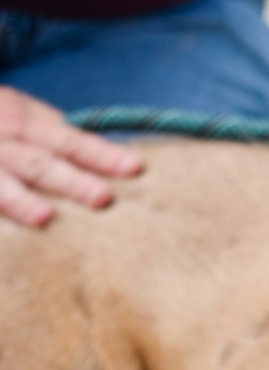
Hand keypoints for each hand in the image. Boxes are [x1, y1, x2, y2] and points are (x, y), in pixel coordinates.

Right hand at [0, 87, 142, 226]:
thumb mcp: (16, 110)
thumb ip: (54, 130)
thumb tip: (107, 152)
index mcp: (22, 122)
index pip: (70, 141)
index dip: (101, 154)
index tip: (135, 168)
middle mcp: (0, 142)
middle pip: (40, 164)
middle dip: (70, 181)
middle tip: (103, 198)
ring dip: (19, 201)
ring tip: (44, 218)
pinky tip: (6, 241)